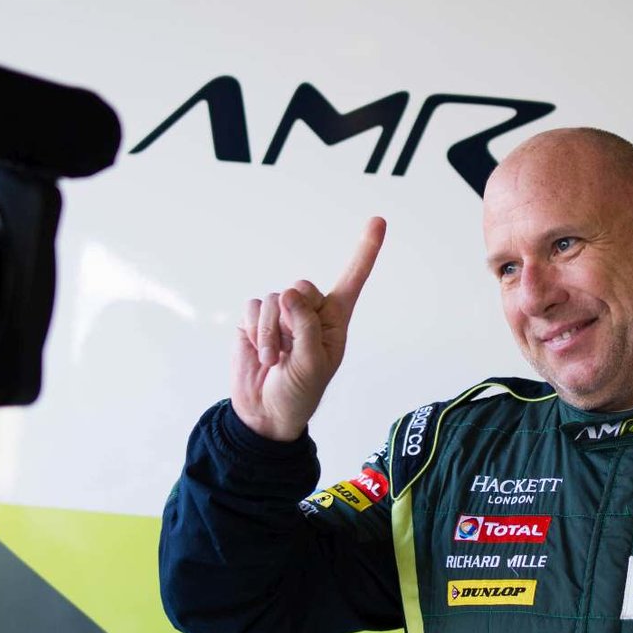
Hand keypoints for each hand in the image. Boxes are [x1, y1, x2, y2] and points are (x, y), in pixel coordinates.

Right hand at [230, 216, 384, 441]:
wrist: (264, 412)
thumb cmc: (298, 392)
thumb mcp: (313, 364)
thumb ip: (306, 326)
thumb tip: (288, 292)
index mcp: (334, 321)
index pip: (352, 280)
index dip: (365, 251)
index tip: (378, 221)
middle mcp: (308, 313)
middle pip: (302, 287)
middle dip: (293, 316)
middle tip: (292, 346)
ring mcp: (280, 315)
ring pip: (274, 299)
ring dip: (272, 333)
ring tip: (275, 358)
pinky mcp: (254, 321)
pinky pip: (253, 308)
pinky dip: (256, 331)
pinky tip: (260, 351)